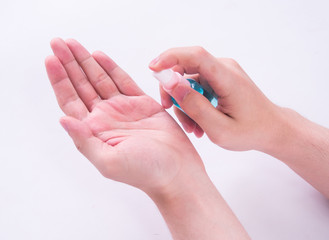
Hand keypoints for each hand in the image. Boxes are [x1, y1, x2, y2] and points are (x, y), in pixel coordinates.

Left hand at [45, 39, 204, 194]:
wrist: (176, 171)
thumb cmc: (144, 172)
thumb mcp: (108, 162)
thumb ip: (84, 140)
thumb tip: (63, 119)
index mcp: (94, 131)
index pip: (70, 100)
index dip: (59, 79)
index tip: (50, 59)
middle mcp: (106, 117)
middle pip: (82, 85)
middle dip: (69, 63)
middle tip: (58, 42)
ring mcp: (123, 108)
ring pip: (100, 79)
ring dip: (86, 61)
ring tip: (73, 44)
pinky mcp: (142, 103)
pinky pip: (123, 81)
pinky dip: (111, 67)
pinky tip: (99, 56)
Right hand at [149, 47, 279, 151]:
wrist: (272, 129)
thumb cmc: (250, 131)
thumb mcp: (219, 127)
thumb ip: (194, 105)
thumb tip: (170, 82)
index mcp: (227, 77)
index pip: (194, 55)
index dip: (170, 58)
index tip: (152, 69)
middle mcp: (224, 68)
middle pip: (186, 67)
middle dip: (173, 90)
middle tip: (169, 111)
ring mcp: (222, 73)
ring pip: (189, 81)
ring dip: (185, 103)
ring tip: (193, 128)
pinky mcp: (219, 80)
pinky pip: (197, 87)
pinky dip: (193, 103)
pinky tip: (199, 122)